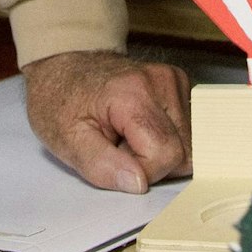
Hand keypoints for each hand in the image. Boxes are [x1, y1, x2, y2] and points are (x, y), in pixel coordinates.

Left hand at [23, 50, 189, 193]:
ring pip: (190, 143)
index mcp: (132, 93)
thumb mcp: (67, 141)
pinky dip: (166, 137)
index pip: (165, 154)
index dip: (141, 170)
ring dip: (160, 150)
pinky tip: (140, 127)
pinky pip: (187, 130)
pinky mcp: (179, 83)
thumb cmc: (62, 102)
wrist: (64, 67)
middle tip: (119, 146)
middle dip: (153, 162)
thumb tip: (140, 183)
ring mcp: (173, 79)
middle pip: (184, 150)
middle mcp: (161, 81)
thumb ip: (102, 166)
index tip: (114, 156)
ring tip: (127, 135)